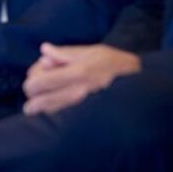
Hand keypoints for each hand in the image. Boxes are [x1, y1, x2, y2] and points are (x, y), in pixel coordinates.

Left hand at [22, 43, 140, 114]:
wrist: (141, 86)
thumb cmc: (116, 65)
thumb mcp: (93, 52)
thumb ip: (65, 53)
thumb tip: (44, 51)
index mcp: (77, 73)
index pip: (37, 83)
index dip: (31, 81)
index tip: (37, 77)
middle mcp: (77, 93)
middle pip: (37, 102)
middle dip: (32, 97)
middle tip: (35, 93)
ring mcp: (81, 108)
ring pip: (47, 114)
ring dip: (40, 108)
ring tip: (42, 102)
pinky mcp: (85, 118)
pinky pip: (61, 120)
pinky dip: (52, 115)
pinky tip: (55, 109)